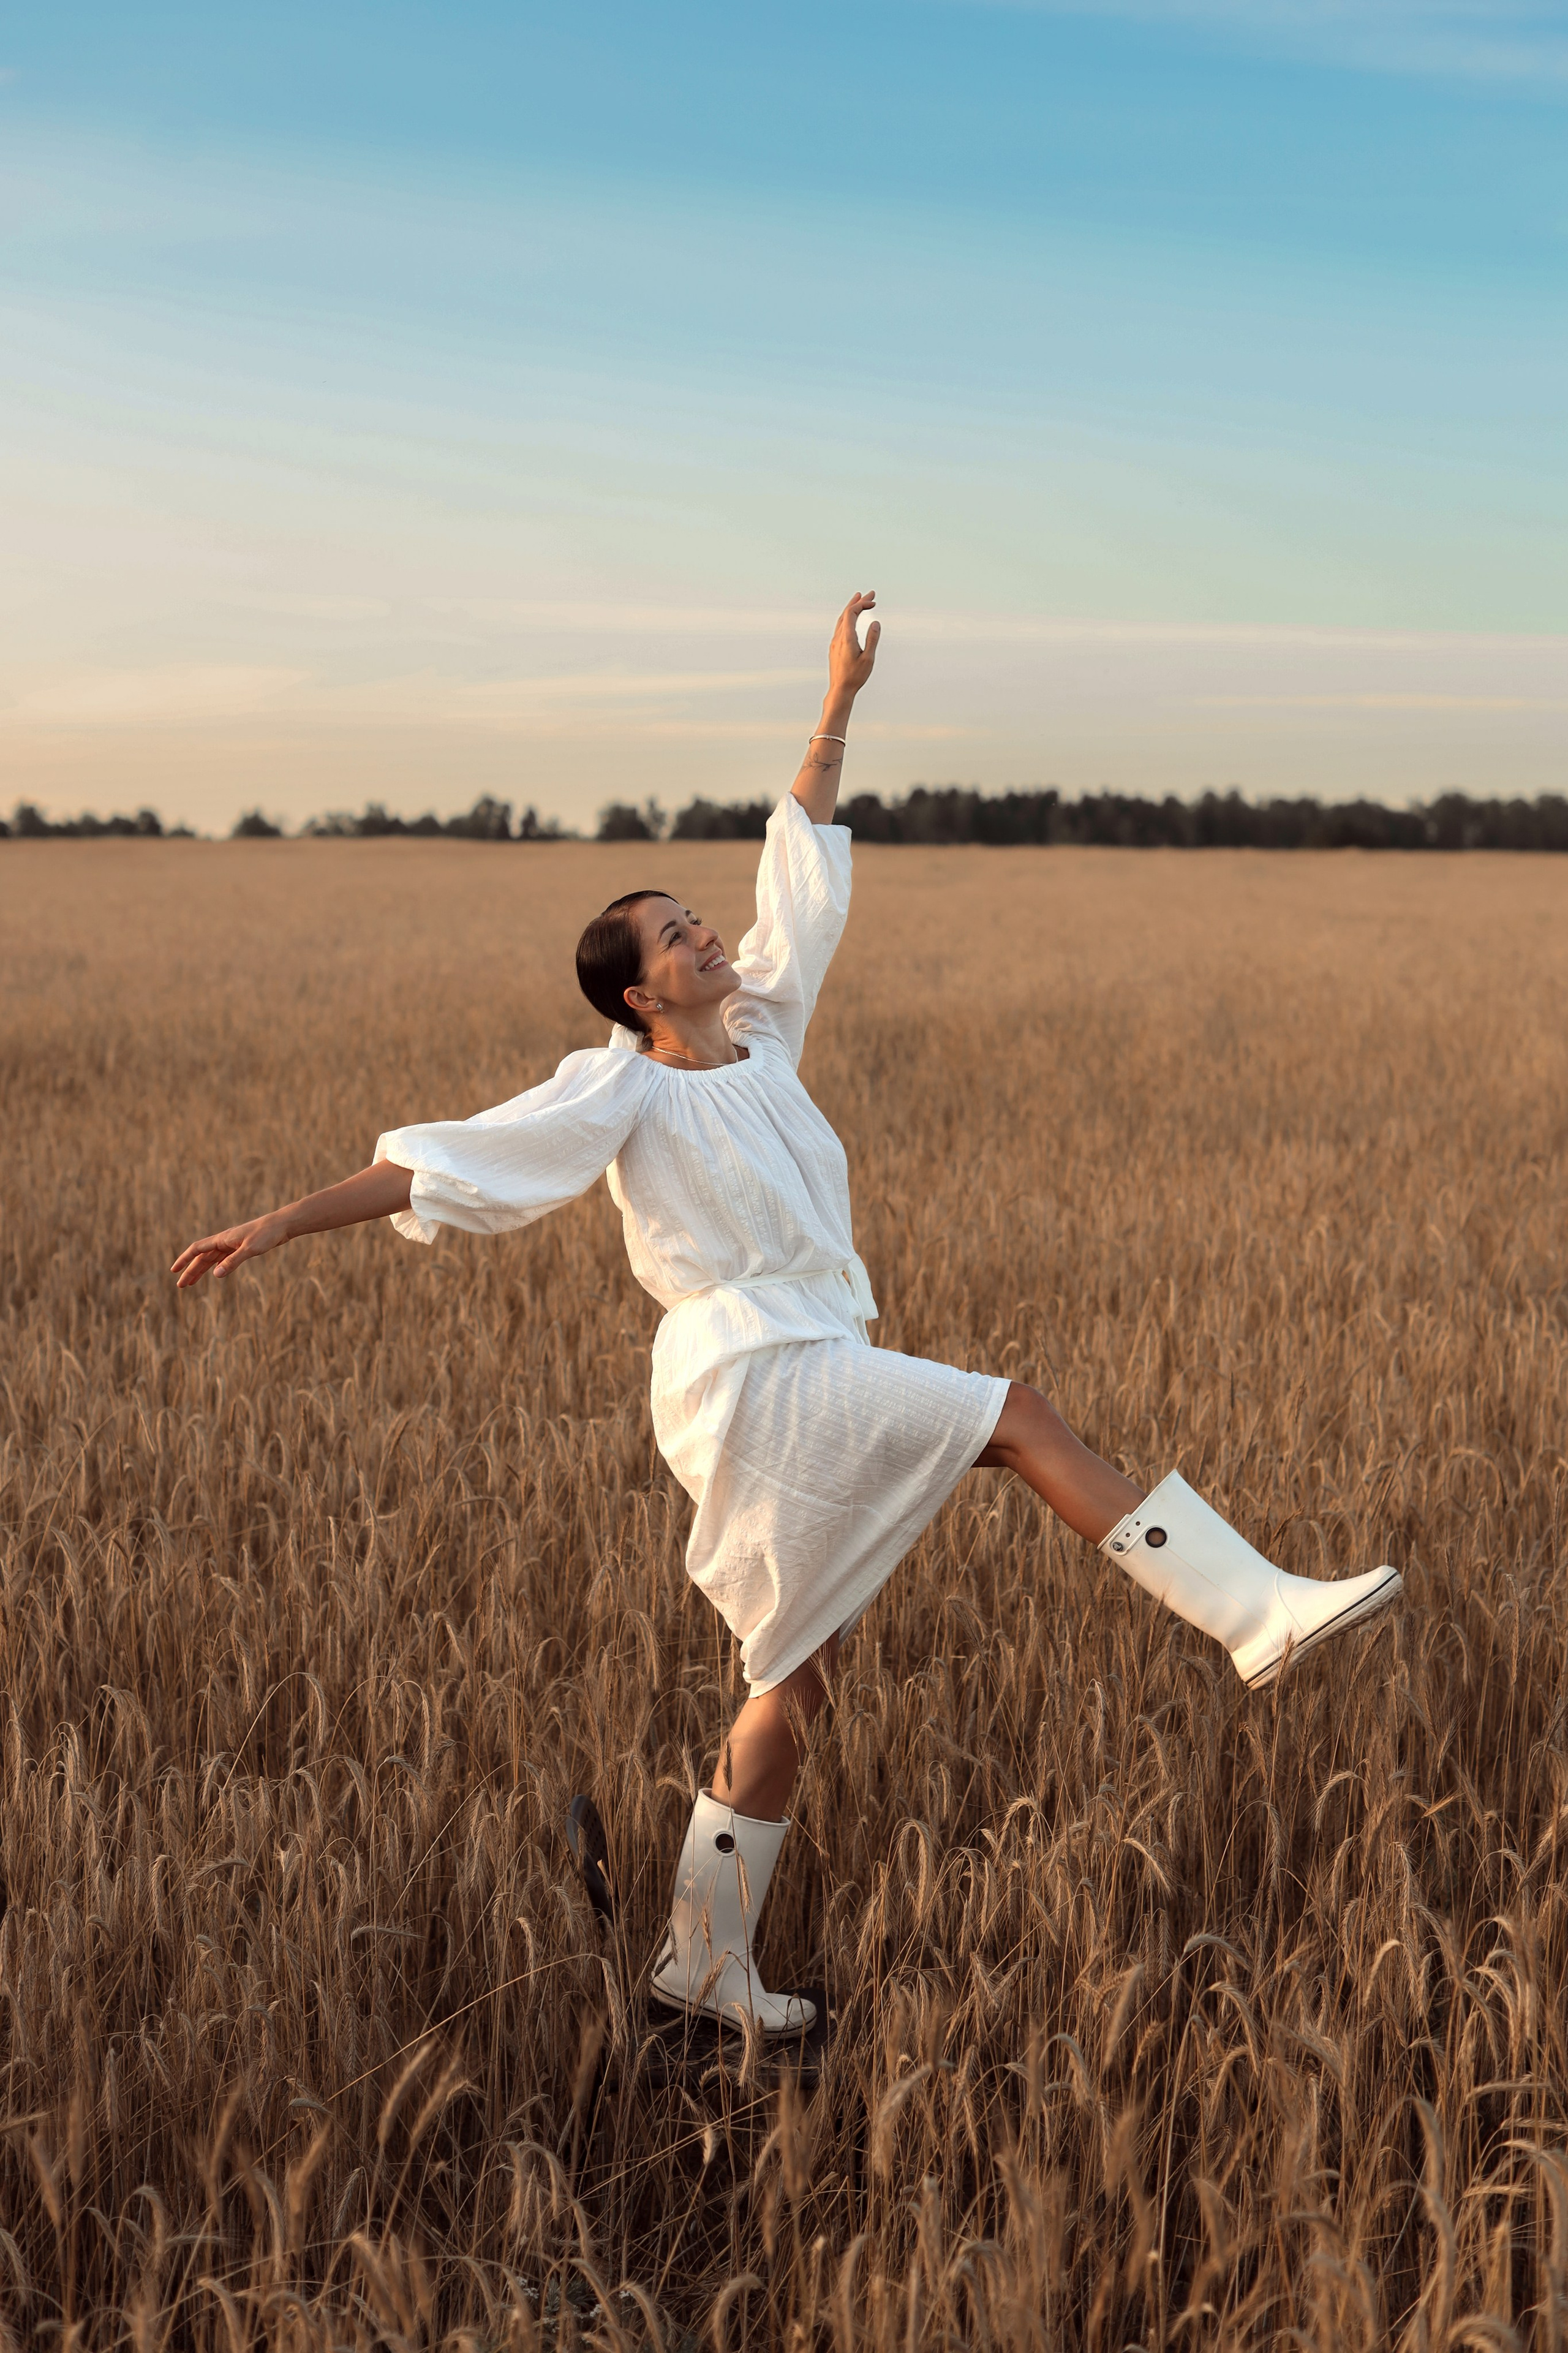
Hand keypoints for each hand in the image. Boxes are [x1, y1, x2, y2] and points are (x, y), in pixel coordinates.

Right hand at [171, 1211, 290, 1289]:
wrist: (282, 1225)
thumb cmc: (266, 1234)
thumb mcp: (249, 1249)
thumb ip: (233, 1262)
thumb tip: (216, 1275)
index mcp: (222, 1239)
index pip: (196, 1249)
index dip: (184, 1260)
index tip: (174, 1271)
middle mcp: (224, 1241)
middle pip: (202, 1258)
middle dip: (190, 1271)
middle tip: (181, 1285)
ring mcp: (233, 1245)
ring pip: (212, 1259)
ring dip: (201, 1271)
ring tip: (191, 1283)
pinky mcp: (242, 1248)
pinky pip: (224, 1259)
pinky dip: (217, 1267)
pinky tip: (214, 1273)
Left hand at [826, 591, 879, 700]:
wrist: (840, 689)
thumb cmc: (855, 676)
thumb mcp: (868, 658)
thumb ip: (872, 639)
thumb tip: (875, 622)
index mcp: (846, 637)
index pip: (852, 612)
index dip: (862, 604)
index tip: (874, 602)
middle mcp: (838, 637)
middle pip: (846, 613)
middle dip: (858, 601)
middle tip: (869, 594)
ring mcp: (835, 642)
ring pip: (841, 619)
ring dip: (851, 608)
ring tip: (859, 600)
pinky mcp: (834, 647)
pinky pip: (840, 627)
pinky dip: (847, 618)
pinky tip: (851, 619)